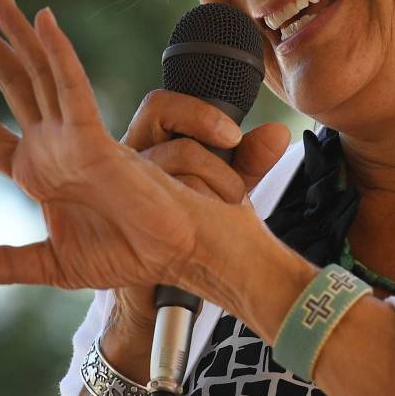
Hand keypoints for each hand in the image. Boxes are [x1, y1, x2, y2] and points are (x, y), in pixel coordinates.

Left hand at [0, 0, 285, 296]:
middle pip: (12, 84)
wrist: (175, 254)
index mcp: (38, 173)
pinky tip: (42, 23)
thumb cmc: (127, 255)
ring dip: (18, 34)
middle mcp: (54, 146)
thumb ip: (6, 264)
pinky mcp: (96, 137)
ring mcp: (74, 137)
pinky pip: (72, 89)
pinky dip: (58, 56)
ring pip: (40, 73)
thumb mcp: (52, 264)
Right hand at [113, 90, 290, 332]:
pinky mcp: (117, 222)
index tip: (232, 137)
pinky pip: (154, 206)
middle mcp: (128, 159)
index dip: (198, 113)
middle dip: (208, 156)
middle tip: (234, 188)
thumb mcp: (226, 191)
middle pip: (157, 121)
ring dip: (206, 189)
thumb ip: (250, 161)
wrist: (165, 291)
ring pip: (162, 161)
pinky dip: (190, 215)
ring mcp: (116, 189)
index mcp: (151, 143)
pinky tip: (204, 232)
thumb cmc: (189, 231)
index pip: (162, 105)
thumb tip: (278, 133)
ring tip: (224, 214)